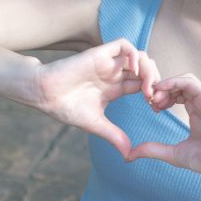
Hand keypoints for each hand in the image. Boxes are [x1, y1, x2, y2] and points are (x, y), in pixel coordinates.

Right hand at [35, 38, 158, 157]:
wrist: (44, 95)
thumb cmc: (66, 108)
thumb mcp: (96, 125)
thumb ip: (114, 136)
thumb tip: (129, 155)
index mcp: (116, 88)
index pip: (143, 85)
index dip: (153, 94)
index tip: (156, 108)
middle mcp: (114, 74)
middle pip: (145, 69)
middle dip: (155, 81)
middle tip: (155, 98)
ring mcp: (108, 63)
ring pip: (138, 56)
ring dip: (148, 69)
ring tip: (147, 88)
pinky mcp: (99, 54)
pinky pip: (124, 45)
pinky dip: (134, 55)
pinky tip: (134, 71)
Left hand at [127, 73, 200, 180]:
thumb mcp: (172, 154)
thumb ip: (153, 150)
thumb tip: (129, 155)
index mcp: (196, 113)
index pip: (176, 95)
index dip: (161, 97)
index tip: (151, 107)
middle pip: (178, 85)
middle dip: (161, 90)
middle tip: (149, 101)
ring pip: (183, 80)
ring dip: (165, 85)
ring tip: (154, 97)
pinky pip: (189, 82)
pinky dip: (174, 82)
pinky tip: (162, 91)